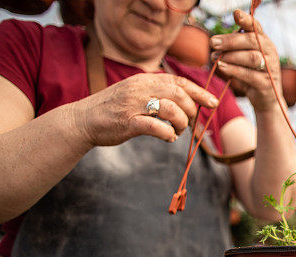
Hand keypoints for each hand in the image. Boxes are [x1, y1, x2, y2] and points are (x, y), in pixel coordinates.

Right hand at [70, 72, 218, 146]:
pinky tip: (168, 137)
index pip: (179, 81)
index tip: (213, 102)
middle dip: (191, 110)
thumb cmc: (114, 110)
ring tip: (177, 132)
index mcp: (144, 80)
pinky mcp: (127, 122)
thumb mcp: (136, 93)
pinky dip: (168, 134)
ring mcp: (133, 105)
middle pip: (179, 95)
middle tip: (189, 123)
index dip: (199, 92)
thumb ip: (158, 94)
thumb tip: (186, 102)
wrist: (83, 120)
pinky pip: (156, 127)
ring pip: (171, 110)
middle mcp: (140, 88)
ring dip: (181, 124)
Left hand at [210, 9, 281, 110]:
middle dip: (230, 41)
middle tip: (212, 42)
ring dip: (230, 56)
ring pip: (251, 57)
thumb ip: (236, 48)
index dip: (247, 19)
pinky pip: (248, 75)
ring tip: (215, 57)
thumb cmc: (251, 75)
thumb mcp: (244, 59)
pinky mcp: (266, 84)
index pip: (256, 27)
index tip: (236, 13)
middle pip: (252, 41)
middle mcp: (270, 53)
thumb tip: (216, 40)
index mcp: (265, 42)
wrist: (265, 99)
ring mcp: (270, 68)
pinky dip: (233, 70)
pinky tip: (221, 67)